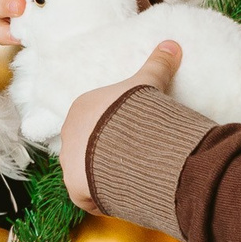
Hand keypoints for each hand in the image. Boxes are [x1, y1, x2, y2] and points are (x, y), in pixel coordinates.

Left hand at [59, 41, 180, 209]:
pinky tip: (121, 196)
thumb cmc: (134, 111)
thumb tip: (171, 43)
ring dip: (102, 176)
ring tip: (129, 178)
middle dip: (106, 153)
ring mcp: (68, 162)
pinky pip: (87, 196)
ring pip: (85, 171)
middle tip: (133, 159)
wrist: (128, 146)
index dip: (112, 129)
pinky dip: (102, 198)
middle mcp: (68, 134)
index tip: (129, 136)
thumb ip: (157, 65)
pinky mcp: (74, 188)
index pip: (94, 120)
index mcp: (81, 109)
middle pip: (88, 145)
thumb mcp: (146, 85)